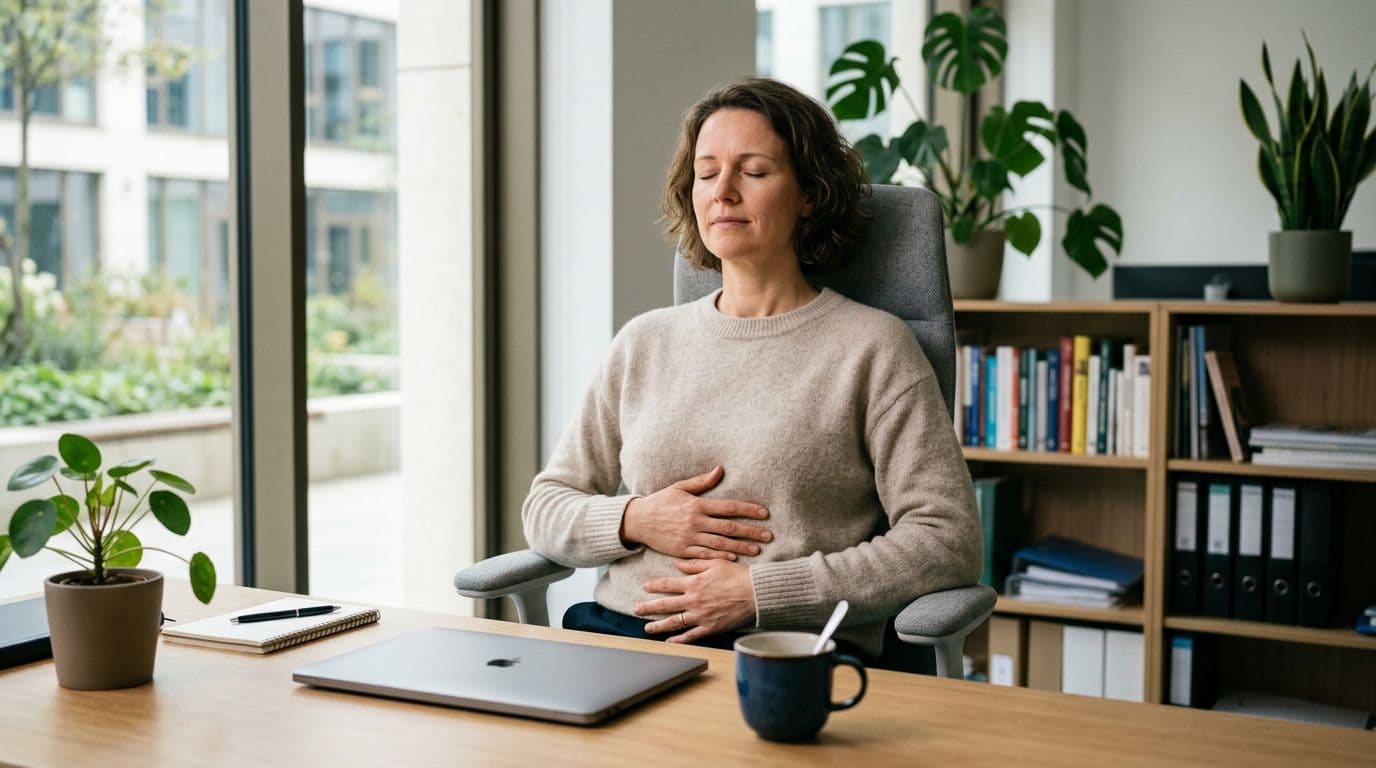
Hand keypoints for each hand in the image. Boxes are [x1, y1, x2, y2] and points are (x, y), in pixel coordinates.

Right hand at [620, 465, 770, 560]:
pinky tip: (734, 559)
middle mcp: (695, 522)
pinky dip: (720, 558)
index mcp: (697, 505)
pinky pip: (705, 556)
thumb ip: (701, 481)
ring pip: (720, 544)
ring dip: (741, 547)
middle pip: (729, 528)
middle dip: (751, 532)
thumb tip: (720, 469)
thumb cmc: (660, 502)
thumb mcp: (679, 487)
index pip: (729, 507)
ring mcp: (689, 538)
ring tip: (757, 550)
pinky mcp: (682, 551)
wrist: (638, 520)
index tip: (764, 514)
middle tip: (768, 535)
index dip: (748, 510)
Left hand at [635, 559, 756, 642]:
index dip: (655, 585)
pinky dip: (679, 640)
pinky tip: (669, 642)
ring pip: (674, 622)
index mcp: (694, 583)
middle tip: (636, 609)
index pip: (668, 584)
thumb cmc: (737, 575)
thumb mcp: (715, 563)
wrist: (755, 592)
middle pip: (666, 605)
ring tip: (647, 628)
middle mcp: (694, 601)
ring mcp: (701, 616)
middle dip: (648, 607)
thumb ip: (694, 564)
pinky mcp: (710, 627)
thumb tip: (676, 564)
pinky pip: (691, 635)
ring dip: (659, 626)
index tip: (645, 587)